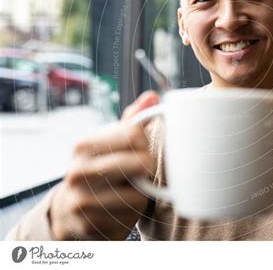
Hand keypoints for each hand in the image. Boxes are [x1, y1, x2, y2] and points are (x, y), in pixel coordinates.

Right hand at [49, 91, 158, 239]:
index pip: (135, 134)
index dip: (145, 143)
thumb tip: (152, 96)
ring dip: (140, 194)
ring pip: (138, 195)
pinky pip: (130, 217)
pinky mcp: (89, 225)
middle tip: (139, 171)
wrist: (71, 207)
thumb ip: (133, 120)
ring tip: (127, 190)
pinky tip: (119, 208)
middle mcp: (78, 172)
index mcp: (84, 145)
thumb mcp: (113, 141)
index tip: (140, 149)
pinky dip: (131, 213)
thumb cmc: (101, 167)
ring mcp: (81, 200)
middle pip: (140, 163)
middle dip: (146, 168)